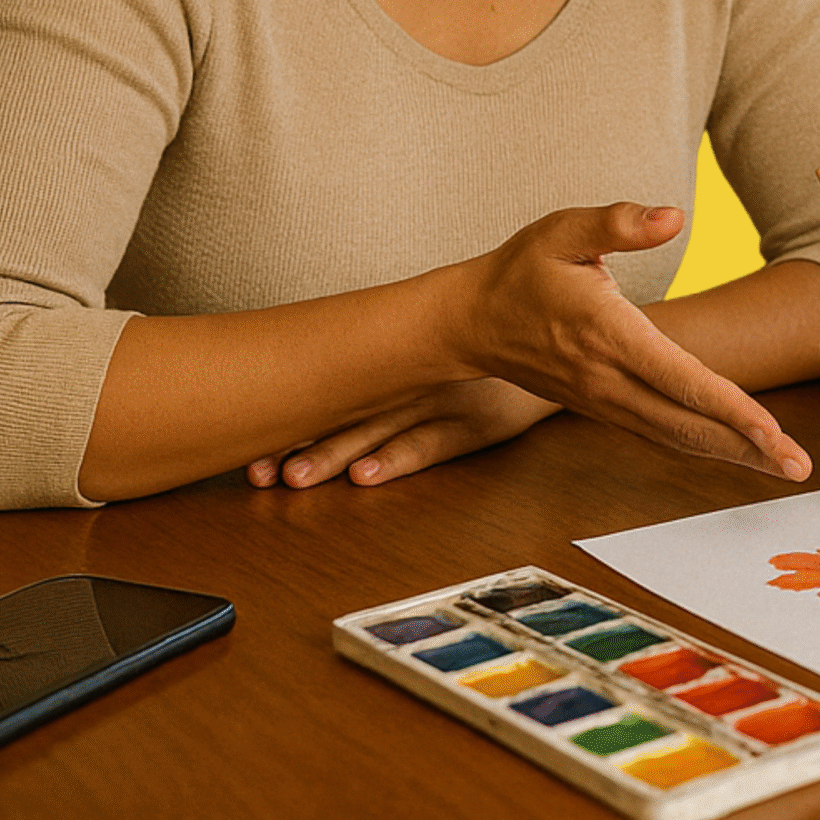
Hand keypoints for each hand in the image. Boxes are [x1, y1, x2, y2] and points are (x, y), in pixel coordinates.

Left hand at [248, 379, 558, 490]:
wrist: (569, 342)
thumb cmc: (502, 349)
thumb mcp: (448, 348)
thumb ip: (403, 363)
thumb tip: (336, 388)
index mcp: (407, 360)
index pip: (339, 391)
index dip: (294, 417)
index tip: (249, 442)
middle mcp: (419, 379)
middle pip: (349, 414)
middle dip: (301, 443)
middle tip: (256, 470)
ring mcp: (448, 401)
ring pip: (380, 431)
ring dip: (334, 456)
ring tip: (293, 477)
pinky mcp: (481, 424)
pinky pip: (433, 444)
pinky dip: (397, 459)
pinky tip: (366, 475)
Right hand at [452, 202, 809, 480]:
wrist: (468, 322)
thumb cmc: (519, 270)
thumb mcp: (563, 230)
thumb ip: (619, 222)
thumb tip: (675, 215)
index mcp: (608, 335)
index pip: (680, 380)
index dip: (731, 409)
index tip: (773, 433)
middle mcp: (609, 380)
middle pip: (688, 424)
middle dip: (747, 448)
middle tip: (800, 467)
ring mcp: (605, 401)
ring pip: (676, 437)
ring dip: (731, 455)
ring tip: (782, 467)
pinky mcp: (603, 408)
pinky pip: (660, 434)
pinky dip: (702, 447)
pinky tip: (735, 452)